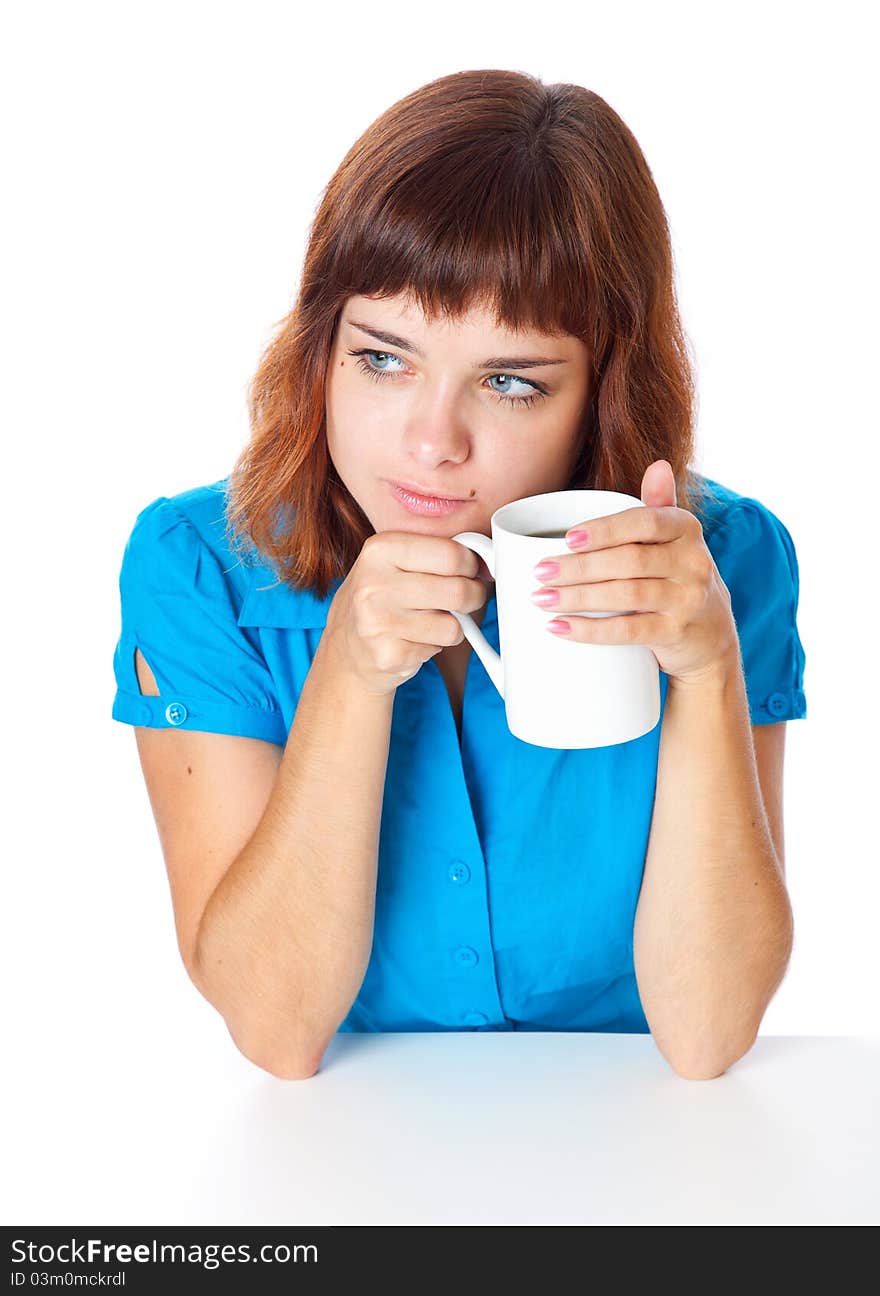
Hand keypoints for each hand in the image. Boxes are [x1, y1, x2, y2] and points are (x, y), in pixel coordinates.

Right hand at [324, 531, 487, 696]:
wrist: (347, 646)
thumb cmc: (385, 597)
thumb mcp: (398, 561)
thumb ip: (439, 553)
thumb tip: (491, 561)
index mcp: (380, 550)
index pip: (452, 554)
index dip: (470, 565)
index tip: (469, 571)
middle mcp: (374, 584)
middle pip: (458, 591)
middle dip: (472, 596)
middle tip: (464, 599)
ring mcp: (378, 622)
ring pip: (453, 625)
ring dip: (453, 625)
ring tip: (431, 621)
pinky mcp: (388, 655)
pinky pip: (439, 647)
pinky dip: (436, 645)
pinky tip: (414, 639)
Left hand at [530, 460, 738, 686]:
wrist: (711, 635)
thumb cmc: (678, 578)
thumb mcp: (675, 539)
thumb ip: (659, 505)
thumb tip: (657, 464)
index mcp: (686, 529)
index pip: (644, 522)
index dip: (605, 530)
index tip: (567, 539)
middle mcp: (694, 562)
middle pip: (629, 560)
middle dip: (579, 567)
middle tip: (540, 572)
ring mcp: (688, 600)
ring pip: (626, 594)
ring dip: (578, 597)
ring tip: (542, 598)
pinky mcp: (677, 633)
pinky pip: (629, 630)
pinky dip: (590, 630)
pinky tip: (559, 627)